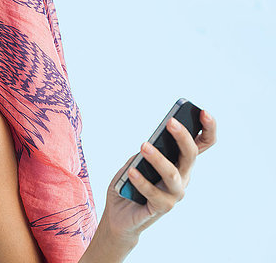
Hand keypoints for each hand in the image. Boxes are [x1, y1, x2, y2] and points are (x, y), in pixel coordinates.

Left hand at [100, 110, 216, 246]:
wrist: (119, 215)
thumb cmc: (130, 184)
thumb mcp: (135, 161)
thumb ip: (145, 153)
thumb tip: (149, 144)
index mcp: (180, 162)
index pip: (202, 144)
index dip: (208, 128)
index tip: (204, 112)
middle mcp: (182, 177)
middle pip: (191, 155)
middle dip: (183, 137)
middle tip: (170, 122)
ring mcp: (174, 194)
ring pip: (173, 174)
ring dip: (159, 159)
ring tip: (143, 146)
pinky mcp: (162, 207)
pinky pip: (155, 194)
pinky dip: (142, 182)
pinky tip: (132, 172)